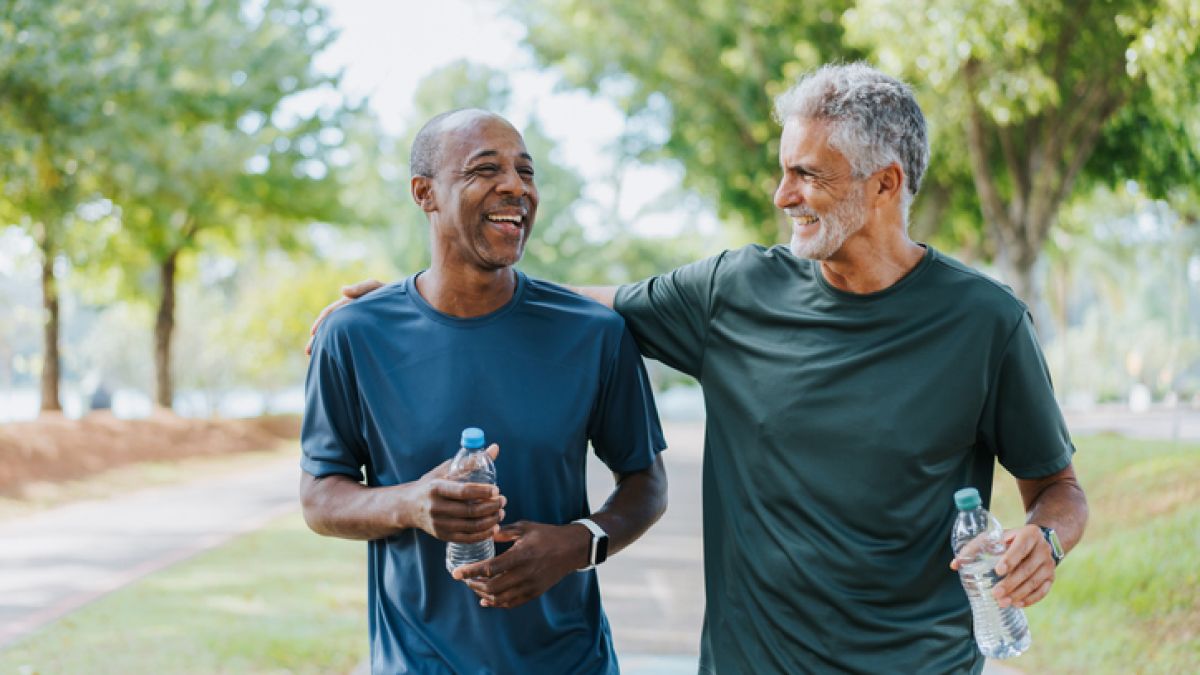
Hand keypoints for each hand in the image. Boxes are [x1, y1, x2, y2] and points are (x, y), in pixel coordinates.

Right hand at [305, 279, 384, 354]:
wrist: (406, 306)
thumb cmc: (392, 296)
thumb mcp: (377, 289)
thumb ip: (362, 288)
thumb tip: (342, 290)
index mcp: (350, 304)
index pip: (331, 313)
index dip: (321, 322)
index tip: (313, 333)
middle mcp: (350, 316)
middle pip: (330, 327)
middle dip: (319, 339)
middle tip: (308, 351)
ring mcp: (356, 326)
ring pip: (337, 337)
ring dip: (327, 345)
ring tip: (317, 359)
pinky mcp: (364, 337)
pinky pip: (348, 344)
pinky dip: (340, 350)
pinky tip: (336, 361)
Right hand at [406, 444, 504, 542]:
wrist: (409, 506)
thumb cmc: (432, 484)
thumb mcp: (447, 470)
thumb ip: (471, 461)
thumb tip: (495, 448)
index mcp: (436, 488)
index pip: (463, 491)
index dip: (483, 492)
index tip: (497, 490)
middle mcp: (436, 507)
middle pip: (470, 510)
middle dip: (491, 506)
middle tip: (503, 501)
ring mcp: (439, 524)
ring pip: (471, 526)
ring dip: (491, 520)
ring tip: (501, 512)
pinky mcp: (442, 536)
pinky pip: (467, 538)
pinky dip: (483, 534)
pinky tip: (494, 527)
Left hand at [451, 520, 591, 608]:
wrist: (572, 549)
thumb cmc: (547, 535)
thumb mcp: (525, 527)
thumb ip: (504, 532)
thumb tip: (485, 534)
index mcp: (521, 555)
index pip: (490, 568)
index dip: (470, 572)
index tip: (455, 573)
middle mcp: (525, 573)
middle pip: (492, 587)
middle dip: (473, 585)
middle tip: (464, 578)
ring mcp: (531, 585)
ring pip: (500, 598)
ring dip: (483, 594)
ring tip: (474, 587)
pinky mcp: (535, 592)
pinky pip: (512, 602)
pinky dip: (496, 603)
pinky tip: (486, 600)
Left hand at [949, 524, 1054, 608]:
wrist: (1037, 541)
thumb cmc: (1008, 540)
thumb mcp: (994, 537)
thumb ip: (974, 548)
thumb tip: (954, 565)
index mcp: (1029, 534)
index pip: (1020, 548)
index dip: (1010, 559)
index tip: (998, 571)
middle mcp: (1043, 548)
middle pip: (1027, 568)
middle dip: (1011, 583)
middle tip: (995, 593)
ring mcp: (1049, 564)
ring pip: (1035, 581)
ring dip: (1019, 594)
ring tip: (1002, 602)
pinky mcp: (1051, 577)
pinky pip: (1043, 590)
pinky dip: (1031, 599)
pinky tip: (1018, 604)